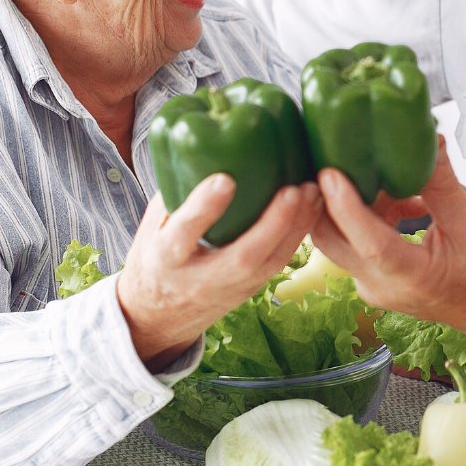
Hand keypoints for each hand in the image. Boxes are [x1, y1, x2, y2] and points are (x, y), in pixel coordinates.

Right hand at [116, 177, 320, 370]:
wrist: (159, 316)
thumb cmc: (155, 258)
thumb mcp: (151, 227)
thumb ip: (174, 195)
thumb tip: (202, 149)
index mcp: (167, 258)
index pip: (184, 234)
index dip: (204, 209)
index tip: (224, 180)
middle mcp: (201, 278)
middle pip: (243, 257)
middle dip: (272, 224)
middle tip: (293, 190)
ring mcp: (230, 288)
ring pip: (270, 263)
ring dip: (296, 228)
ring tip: (312, 191)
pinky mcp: (251, 289)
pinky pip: (279, 263)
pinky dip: (299, 234)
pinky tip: (313, 207)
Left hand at [311, 139, 465, 356]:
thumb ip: (443, 183)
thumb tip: (428, 139)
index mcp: (412, 277)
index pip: (369, 243)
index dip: (346, 206)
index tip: (331, 172)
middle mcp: (382, 286)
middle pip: (333, 239)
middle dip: (327, 197)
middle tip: (335, 156)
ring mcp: (371, 284)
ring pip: (338, 237)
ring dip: (352, 201)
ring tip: (383, 174)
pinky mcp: (370, 277)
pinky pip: (352, 240)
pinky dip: (368, 213)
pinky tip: (399, 198)